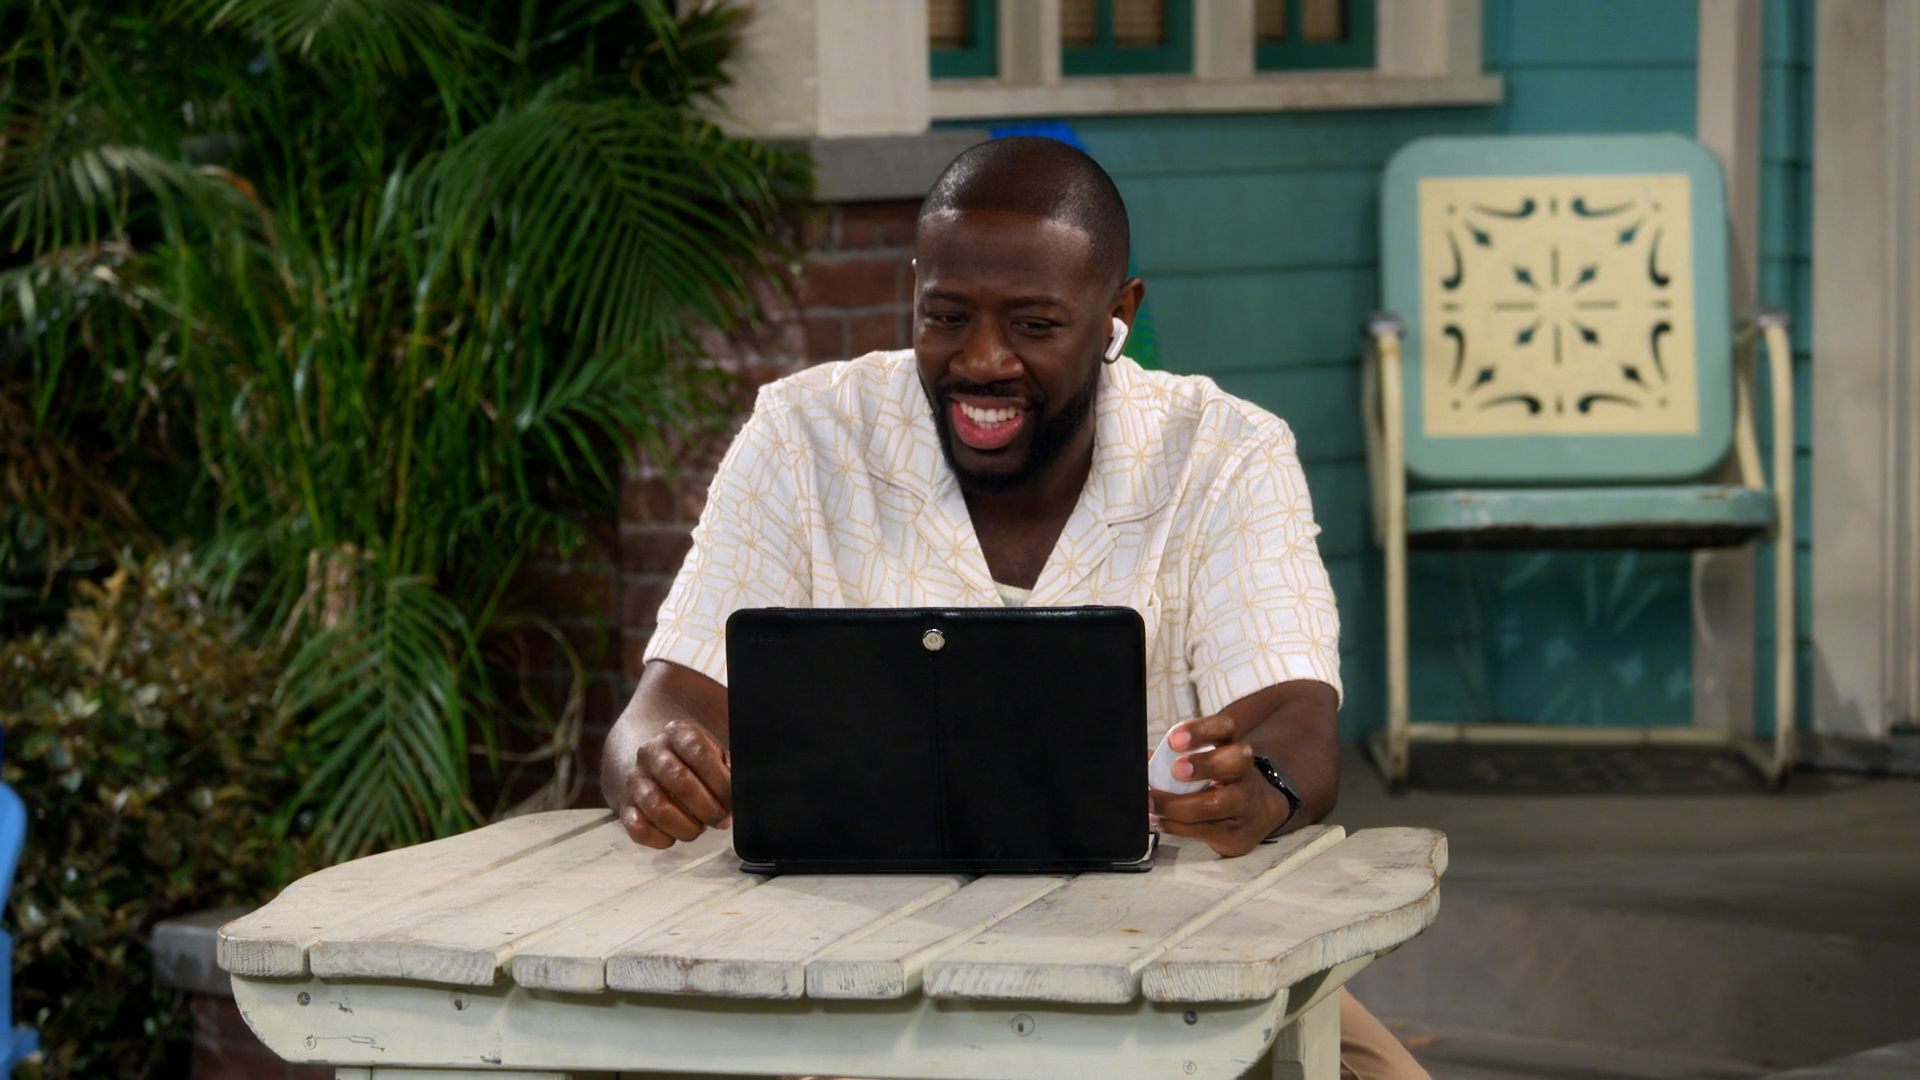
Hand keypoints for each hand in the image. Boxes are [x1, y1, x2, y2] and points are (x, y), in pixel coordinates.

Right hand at [615, 717, 732, 848]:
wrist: (650, 761)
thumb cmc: (691, 760)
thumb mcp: (711, 751)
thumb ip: (727, 767)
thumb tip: (738, 789)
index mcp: (676, 733)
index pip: (700, 755)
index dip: (721, 782)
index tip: (732, 799)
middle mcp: (650, 753)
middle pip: (682, 784)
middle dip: (708, 809)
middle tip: (721, 819)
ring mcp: (634, 780)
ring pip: (659, 809)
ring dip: (687, 827)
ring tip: (699, 827)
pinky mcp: (625, 806)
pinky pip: (639, 829)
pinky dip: (662, 839)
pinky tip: (675, 835)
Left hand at [1148, 714, 1288, 857]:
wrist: (1256, 814)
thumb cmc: (1220, 782)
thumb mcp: (1205, 762)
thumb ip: (1174, 757)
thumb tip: (1143, 759)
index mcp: (1230, 747)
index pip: (1224, 728)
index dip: (1201, 731)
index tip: (1174, 739)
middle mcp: (1242, 773)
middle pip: (1234, 762)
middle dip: (1204, 765)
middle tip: (1176, 770)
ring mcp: (1242, 803)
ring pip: (1216, 804)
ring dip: (1177, 805)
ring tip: (1152, 802)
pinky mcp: (1234, 832)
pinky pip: (1203, 829)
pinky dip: (1175, 826)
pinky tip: (1159, 819)